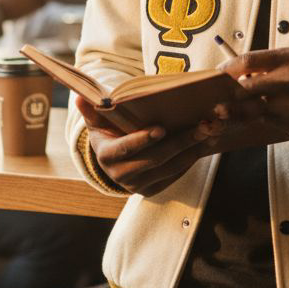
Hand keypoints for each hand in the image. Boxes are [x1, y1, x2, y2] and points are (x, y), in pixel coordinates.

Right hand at [75, 96, 224, 196]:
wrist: (113, 159)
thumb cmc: (108, 131)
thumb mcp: (98, 120)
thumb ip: (92, 109)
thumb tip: (79, 97)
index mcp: (106, 156)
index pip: (125, 149)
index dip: (142, 140)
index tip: (161, 128)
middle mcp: (120, 175)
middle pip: (155, 159)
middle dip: (180, 142)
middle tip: (201, 126)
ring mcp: (137, 186)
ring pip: (170, 168)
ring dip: (192, 150)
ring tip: (209, 132)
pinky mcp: (152, 190)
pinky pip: (175, 176)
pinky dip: (191, 160)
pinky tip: (204, 145)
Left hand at [221, 47, 288, 140]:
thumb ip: (267, 64)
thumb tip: (235, 71)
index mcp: (287, 57)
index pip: (248, 60)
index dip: (228, 68)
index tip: (217, 73)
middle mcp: (288, 77)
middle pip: (245, 85)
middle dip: (227, 91)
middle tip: (214, 94)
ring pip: (249, 106)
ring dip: (232, 109)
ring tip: (220, 111)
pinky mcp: (288, 120)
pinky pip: (259, 120)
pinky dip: (246, 120)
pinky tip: (237, 120)